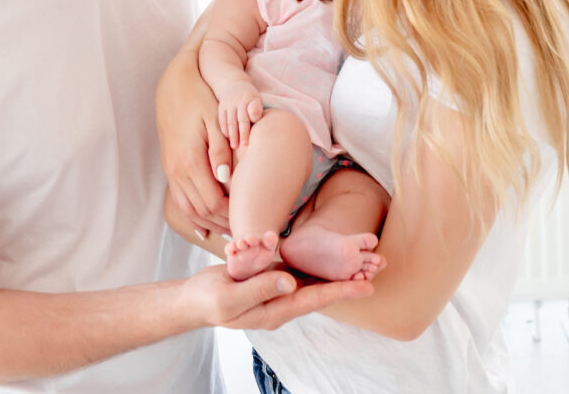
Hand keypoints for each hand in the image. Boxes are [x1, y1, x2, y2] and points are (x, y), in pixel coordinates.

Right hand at [156, 49, 231, 235]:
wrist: (173, 86)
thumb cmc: (200, 99)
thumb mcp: (214, 119)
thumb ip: (220, 150)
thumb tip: (226, 178)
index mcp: (189, 160)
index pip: (212, 202)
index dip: (231, 215)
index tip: (250, 220)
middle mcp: (176, 170)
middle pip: (202, 211)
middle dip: (224, 224)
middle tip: (246, 233)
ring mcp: (170, 171)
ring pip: (189, 210)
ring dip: (210, 224)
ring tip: (231, 233)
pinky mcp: (169, 169)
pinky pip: (179, 201)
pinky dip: (193, 217)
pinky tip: (204, 228)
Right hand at [183, 264, 372, 330]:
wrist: (193, 301)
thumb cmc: (208, 300)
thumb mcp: (230, 296)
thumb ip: (259, 288)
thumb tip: (289, 282)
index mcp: (274, 310)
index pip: (313, 299)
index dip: (340, 291)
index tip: (366, 286)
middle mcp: (281, 302)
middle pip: (320, 292)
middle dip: (347, 282)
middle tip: (376, 271)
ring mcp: (276, 291)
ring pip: (312, 282)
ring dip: (335, 273)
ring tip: (361, 264)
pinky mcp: (270, 279)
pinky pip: (297, 272)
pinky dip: (315, 265)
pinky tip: (330, 258)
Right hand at [218, 82, 262, 148]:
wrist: (234, 84)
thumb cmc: (250, 98)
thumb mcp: (257, 100)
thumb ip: (257, 110)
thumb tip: (253, 118)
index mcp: (250, 99)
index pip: (250, 115)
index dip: (249, 129)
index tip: (249, 141)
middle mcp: (238, 100)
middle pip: (239, 120)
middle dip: (241, 134)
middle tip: (243, 146)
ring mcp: (228, 102)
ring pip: (230, 121)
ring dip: (232, 134)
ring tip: (235, 146)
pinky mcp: (221, 106)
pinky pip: (222, 119)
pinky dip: (225, 129)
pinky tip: (228, 138)